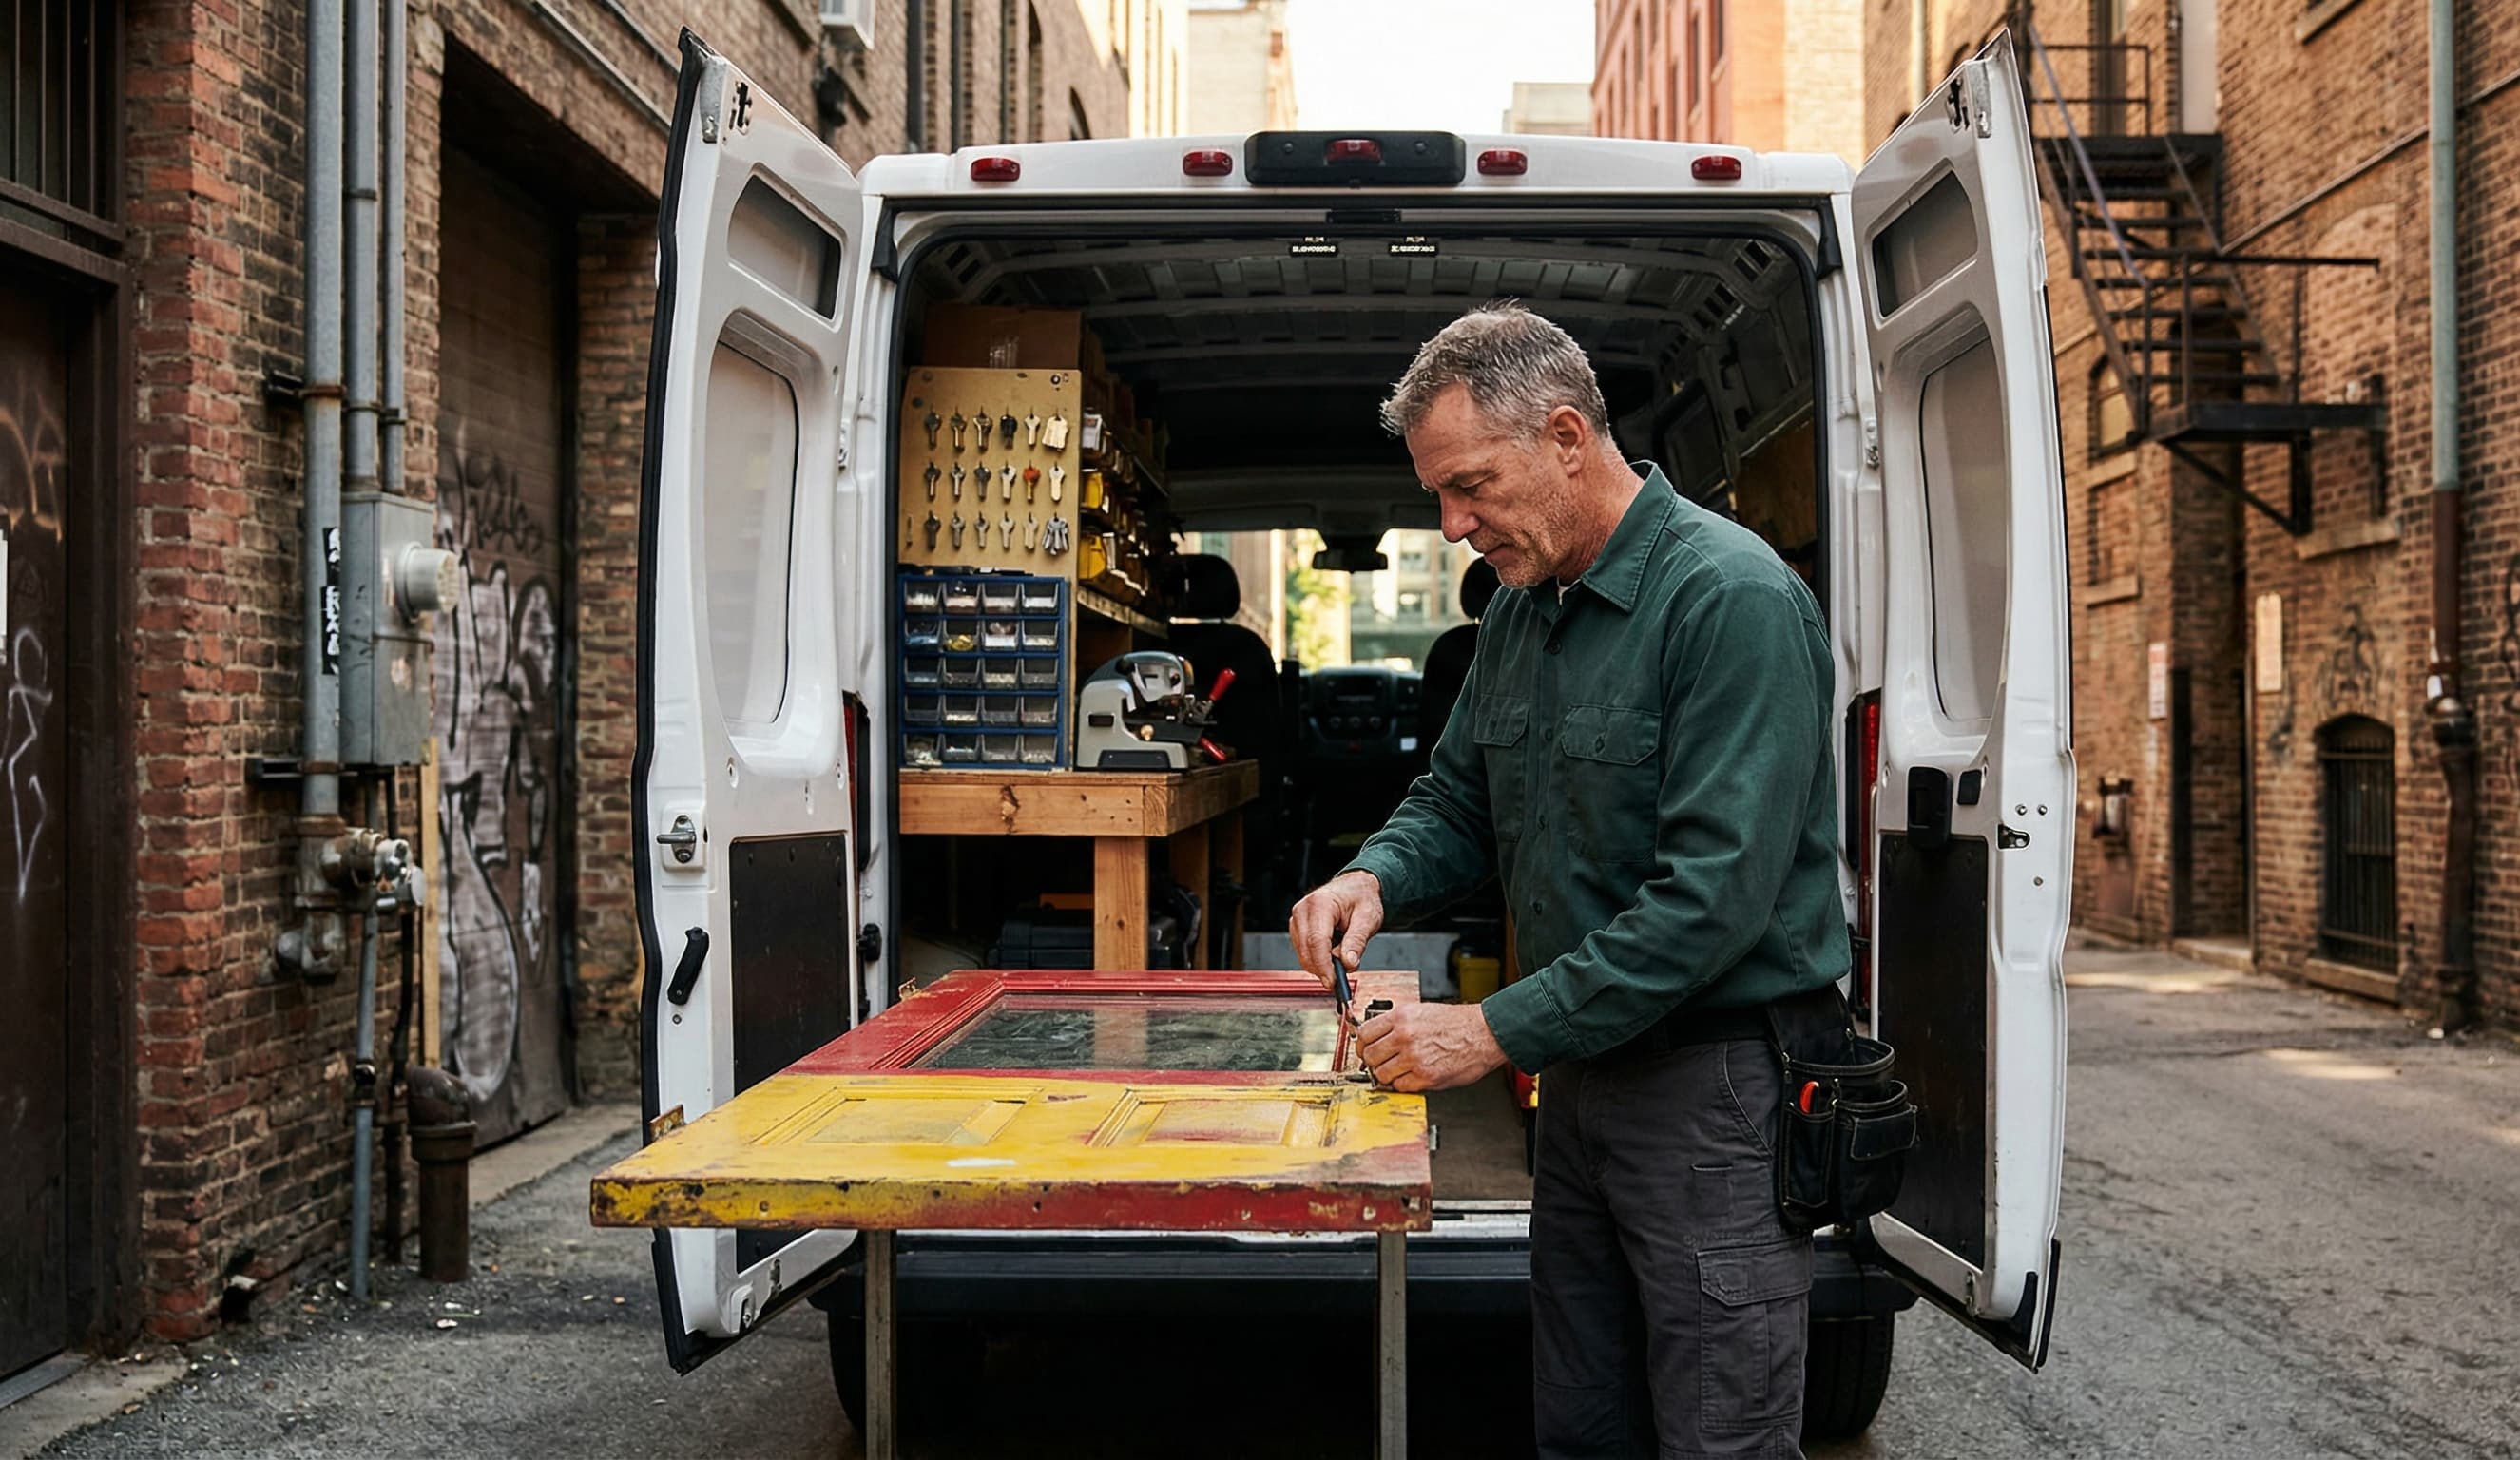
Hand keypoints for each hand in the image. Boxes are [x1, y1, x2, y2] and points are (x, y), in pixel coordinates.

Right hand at [1289, 870, 1383, 993]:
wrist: (1355, 887)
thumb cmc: (1361, 898)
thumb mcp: (1368, 918)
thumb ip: (1357, 941)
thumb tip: (1348, 963)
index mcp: (1320, 903)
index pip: (1316, 941)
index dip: (1324, 965)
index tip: (1334, 981)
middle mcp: (1303, 910)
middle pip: (1306, 950)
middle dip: (1323, 969)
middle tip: (1342, 978)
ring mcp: (1297, 919)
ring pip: (1303, 954)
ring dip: (1321, 965)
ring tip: (1342, 957)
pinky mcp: (1297, 928)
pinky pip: (1303, 951)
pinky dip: (1317, 959)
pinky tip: (1332, 954)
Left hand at [1356, 1003, 1507, 1092]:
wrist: (1484, 1034)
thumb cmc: (1458, 1023)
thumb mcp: (1422, 1011)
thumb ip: (1398, 1024)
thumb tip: (1379, 1037)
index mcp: (1401, 1017)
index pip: (1364, 1033)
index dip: (1362, 1044)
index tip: (1365, 1049)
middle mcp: (1404, 1037)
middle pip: (1369, 1055)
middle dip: (1372, 1061)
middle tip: (1380, 1063)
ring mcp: (1414, 1058)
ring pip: (1381, 1073)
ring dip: (1386, 1075)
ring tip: (1397, 1071)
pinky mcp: (1425, 1077)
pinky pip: (1400, 1086)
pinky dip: (1402, 1084)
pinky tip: (1411, 1077)